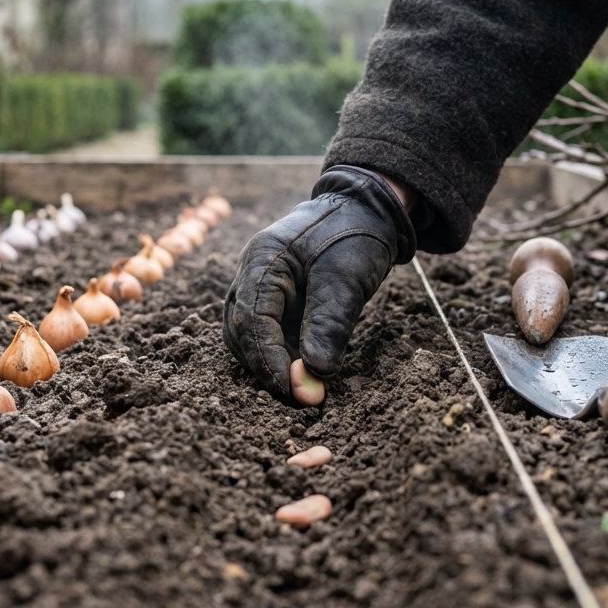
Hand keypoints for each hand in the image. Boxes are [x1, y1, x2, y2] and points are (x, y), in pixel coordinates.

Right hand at [223, 166, 416, 402]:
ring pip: (248, 335)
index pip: (252, 318)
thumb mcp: (347, 279)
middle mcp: (251, 271)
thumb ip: (329, 325)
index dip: (268, 360)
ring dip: (270, 365)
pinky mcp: (274, 297)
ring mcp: (259, 284)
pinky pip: (266, 331)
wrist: (367, 208)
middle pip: (241, 330)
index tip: (291, 390)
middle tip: (299, 399)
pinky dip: (280, 355)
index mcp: (263, 259)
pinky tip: (302, 372)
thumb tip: (311, 378)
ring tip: (302, 391)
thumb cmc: (355, 235)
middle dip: (266, 368)